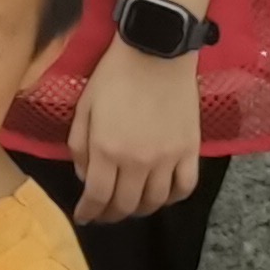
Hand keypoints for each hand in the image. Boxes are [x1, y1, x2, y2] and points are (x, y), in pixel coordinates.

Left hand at [64, 37, 202, 223]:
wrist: (156, 52)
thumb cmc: (114, 75)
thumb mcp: (84, 107)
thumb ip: (79, 146)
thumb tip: (85, 178)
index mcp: (107, 149)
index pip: (97, 196)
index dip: (89, 212)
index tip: (83, 217)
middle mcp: (138, 161)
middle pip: (126, 204)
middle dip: (111, 215)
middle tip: (104, 214)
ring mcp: (168, 158)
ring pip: (155, 201)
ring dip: (140, 209)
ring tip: (130, 206)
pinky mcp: (190, 150)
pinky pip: (185, 187)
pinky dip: (173, 198)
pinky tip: (162, 195)